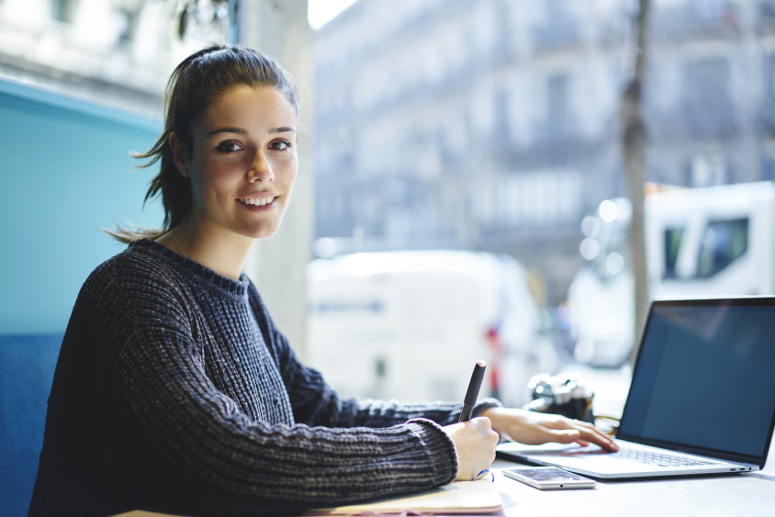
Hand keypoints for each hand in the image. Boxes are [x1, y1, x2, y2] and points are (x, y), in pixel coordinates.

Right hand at [442, 417, 499, 480]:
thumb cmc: (446, 439)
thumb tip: (468, 436)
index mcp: (484, 423)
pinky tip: (463, 467)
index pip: (484, 426)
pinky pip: (481, 469)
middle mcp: (491, 437)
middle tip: (467, 449)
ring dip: (477, 458)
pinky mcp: (486, 469)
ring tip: (462, 459)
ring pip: (485, 456)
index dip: (475, 432)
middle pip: (488, 441)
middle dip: (480, 445)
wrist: (443, 455)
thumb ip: (468, 430)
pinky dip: (474, 469)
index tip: (469, 435)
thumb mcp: (458, 427)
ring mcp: (490, 454)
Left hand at [480, 407, 618, 451]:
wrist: (508, 420)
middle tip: (616, 446)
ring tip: (606, 442)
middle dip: (603, 438)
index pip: (587, 432)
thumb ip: (559, 436)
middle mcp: (562, 422)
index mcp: (562, 424)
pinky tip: (584, 441)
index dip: (601, 440)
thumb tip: (578, 436)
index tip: (614, 447)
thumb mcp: (540, 435)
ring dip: (595, 436)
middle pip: (588, 429)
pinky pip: (574, 431)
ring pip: (582, 429)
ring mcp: (558, 423)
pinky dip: (583, 436)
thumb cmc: (522, 429)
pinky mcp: (553, 426)